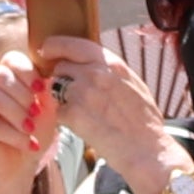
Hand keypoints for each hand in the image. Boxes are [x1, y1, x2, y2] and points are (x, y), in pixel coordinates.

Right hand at [0, 53, 49, 188]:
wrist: (19, 169)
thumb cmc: (32, 135)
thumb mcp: (46, 110)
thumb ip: (47, 91)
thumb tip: (51, 74)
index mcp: (5, 79)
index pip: (10, 59)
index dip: (26, 71)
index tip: (41, 89)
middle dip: (22, 94)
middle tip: (36, 113)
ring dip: (16, 113)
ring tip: (31, 129)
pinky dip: (13, 135)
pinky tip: (28, 144)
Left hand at [35, 37, 162, 176]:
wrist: (146, 150)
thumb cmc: (144, 121)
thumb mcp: (133, 84)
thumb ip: (110, 71)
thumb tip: (93, 64)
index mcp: (111, 63)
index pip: (73, 44)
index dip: (56, 46)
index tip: (47, 50)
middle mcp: (94, 73)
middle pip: (61, 67)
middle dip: (62, 77)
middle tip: (73, 93)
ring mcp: (82, 92)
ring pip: (56, 87)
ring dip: (62, 97)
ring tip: (82, 112)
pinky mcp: (73, 114)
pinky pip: (58, 111)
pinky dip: (65, 119)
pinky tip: (82, 126)